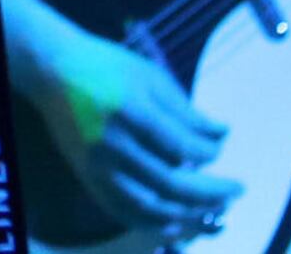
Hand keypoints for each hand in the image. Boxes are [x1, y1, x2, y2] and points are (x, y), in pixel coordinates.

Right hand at [11, 19, 238, 235]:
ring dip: (188, 215)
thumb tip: (222, 136)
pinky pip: (125, 213)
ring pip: (150, 207)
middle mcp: (115, 145)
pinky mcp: (90, 180)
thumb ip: (185, 109)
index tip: (221, 149)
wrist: (53, 71)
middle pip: (171, 184)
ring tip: (214, 211)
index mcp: (132, 112)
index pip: (182, 146)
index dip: (209, 153)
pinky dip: (154, 224)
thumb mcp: (149, 75)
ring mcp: (100, 168)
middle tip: (237, 191)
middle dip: (211, 193)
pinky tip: (177, 224)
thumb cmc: (106, 66)